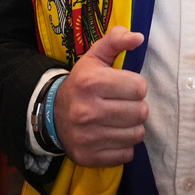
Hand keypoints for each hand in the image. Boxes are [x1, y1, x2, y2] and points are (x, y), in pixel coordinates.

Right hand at [53, 26, 148, 166]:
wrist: (52, 115)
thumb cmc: (83, 82)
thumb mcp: (96, 57)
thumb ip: (117, 40)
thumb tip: (138, 37)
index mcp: (90, 82)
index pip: (139, 87)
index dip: (136, 86)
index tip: (126, 86)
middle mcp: (87, 111)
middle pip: (141, 112)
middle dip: (137, 106)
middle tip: (124, 104)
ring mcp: (87, 137)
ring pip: (137, 134)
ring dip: (132, 127)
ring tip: (119, 119)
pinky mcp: (89, 157)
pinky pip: (127, 154)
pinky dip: (124, 145)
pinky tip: (112, 135)